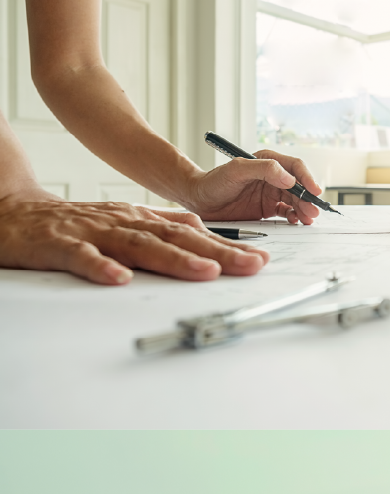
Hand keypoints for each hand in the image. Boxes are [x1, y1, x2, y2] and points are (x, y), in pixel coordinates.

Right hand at [0, 191, 269, 283]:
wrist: (12, 213)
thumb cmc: (73, 222)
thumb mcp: (123, 220)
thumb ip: (160, 225)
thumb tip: (202, 230)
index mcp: (138, 220)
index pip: (191, 234)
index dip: (227, 247)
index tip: (261, 261)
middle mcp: (121, 223)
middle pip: (175, 238)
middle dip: (217, 253)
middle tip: (251, 266)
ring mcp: (91, 233)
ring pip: (137, 245)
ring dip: (174, 260)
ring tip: (207, 272)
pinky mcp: (59, 245)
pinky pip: (81, 257)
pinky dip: (100, 267)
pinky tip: (120, 279)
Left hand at [183, 150, 324, 223]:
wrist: (199, 200)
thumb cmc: (214, 182)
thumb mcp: (237, 170)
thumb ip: (263, 169)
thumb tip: (289, 178)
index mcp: (267, 162)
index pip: (294, 167)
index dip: (307, 178)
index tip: (314, 191)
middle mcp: (272, 177)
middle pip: (298, 187)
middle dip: (308, 199)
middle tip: (312, 212)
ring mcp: (270, 193)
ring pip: (296, 200)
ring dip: (304, 209)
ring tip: (307, 219)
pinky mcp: (267, 209)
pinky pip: (287, 212)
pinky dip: (294, 218)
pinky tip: (294, 222)